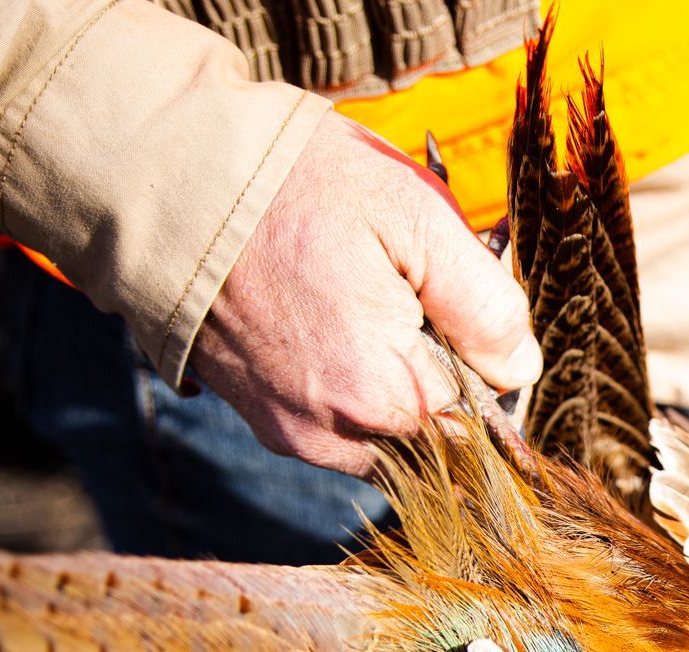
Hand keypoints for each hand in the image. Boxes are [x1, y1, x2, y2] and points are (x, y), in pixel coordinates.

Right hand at [189, 112, 541, 476]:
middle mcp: (335, 436)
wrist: (167, 175)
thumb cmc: (296, 187)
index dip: (478, 364)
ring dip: (394, 386)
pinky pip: (335, 426)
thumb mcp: (417, 220)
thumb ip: (486, 306)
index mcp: (385, 396)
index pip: (480, 420)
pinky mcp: (259, 417)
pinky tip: (328, 318)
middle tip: (400, 294)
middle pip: (434, 437)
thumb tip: (521, 370)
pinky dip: (348, 385)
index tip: (451, 308)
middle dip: (437, 378)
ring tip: (360, 300)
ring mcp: (290, 433)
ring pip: (386, 438)